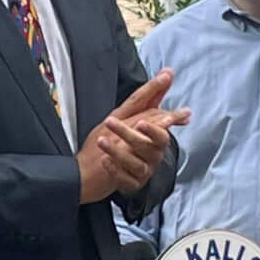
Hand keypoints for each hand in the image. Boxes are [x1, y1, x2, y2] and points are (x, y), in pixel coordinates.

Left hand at [77, 71, 188, 202]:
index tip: (142, 123)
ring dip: (118, 151)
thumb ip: (150, 95)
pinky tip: (105, 162)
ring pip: (136, 163)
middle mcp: (152, 155)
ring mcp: (143, 171)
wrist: (90, 167)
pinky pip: (127, 180)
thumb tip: (168, 73)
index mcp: (155, 138)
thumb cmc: (113, 136)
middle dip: (128, 134)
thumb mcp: (128, 113)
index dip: (155, 129)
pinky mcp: (131, 185)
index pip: (162, 133)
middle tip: (110, 122)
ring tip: (102, 141)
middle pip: (147, 147)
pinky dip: (115, 170)